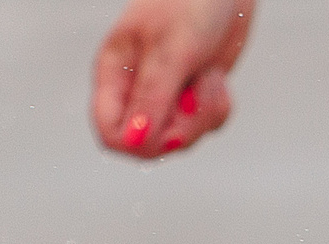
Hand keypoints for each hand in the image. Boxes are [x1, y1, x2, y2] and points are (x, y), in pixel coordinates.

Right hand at [92, 0, 253, 157]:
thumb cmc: (190, 4)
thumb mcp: (171, 51)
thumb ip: (152, 98)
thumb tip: (133, 142)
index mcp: (115, 75)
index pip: (111, 134)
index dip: (138, 142)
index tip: (167, 124)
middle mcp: (135, 91)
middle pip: (150, 146)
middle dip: (181, 127)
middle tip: (195, 96)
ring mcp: (165, 96)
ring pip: (181, 140)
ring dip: (203, 115)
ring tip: (207, 77)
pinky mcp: (193, 97)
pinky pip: (205, 127)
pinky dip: (217, 108)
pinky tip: (217, 79)